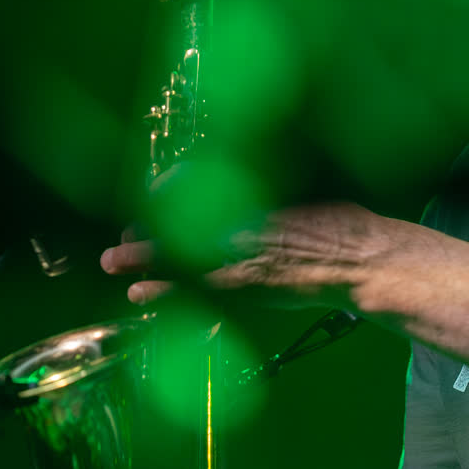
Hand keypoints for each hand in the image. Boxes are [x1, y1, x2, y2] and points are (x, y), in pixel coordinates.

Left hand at [101, 201, 392, 309]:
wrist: (355, 259)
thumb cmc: (334, 218)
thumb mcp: (300, 183)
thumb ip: (267, 180)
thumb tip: (243, 173)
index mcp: (244, 190)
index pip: (189, 184)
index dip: (167, 189)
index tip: (156, 191)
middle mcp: (230, 221)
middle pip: (174, 221)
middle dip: (146, 227)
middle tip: (126, 234)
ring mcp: (232, 256)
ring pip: (174, 256)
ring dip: (140, 259)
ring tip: (112, 262)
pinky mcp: (238, 287)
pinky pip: (189, 289)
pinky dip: (161, 291)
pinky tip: (139, 295)